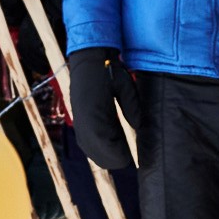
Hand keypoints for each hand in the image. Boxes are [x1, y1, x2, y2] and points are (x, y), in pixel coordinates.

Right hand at [68, 48, 143, 169]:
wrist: (89, 59)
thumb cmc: (109, 70)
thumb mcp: (125, 86)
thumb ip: (132, 108)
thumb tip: (140, 128)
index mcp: (95, 115)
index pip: (108, 148)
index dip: (121, 156)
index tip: (135, 158)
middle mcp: (83, 123)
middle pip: (99, 155)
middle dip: (116, 159)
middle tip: (132, 156)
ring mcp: (79, 122)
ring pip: (91, 151)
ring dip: (107, 154)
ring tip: (124, 151)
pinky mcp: (79, 120)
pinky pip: (86, 144)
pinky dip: (98, 149)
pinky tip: (113, 144)